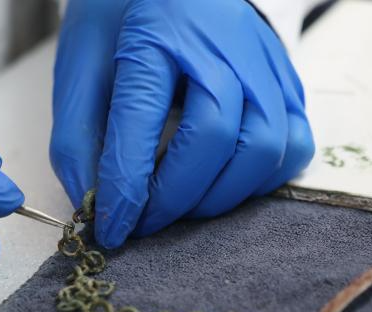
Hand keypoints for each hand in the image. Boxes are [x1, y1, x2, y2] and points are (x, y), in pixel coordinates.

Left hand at [50, 0, 314, 248]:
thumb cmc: (124, 21)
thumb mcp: (81, 65)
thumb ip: (77, 138)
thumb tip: (95, 208)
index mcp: (157, 29)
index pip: (142, 119)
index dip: (125, 186)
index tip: (112, 229)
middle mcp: (221, 43)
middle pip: (212, 138)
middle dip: (173, 199)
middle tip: (145, 222)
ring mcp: (264, 62)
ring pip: (263, 149)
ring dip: (219, 197)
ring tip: (182, 205)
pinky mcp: (288, 81)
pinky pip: (294, 147)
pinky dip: (259, 181)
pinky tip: (222, 183)